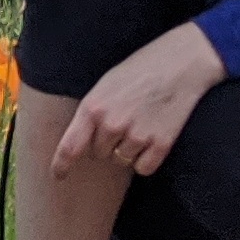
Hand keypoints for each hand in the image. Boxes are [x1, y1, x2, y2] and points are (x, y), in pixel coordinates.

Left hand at [51, 23, 225, 180]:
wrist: (181, 63)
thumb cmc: (140, 70)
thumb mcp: (106, 84)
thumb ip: (92, 112)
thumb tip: (83, 140)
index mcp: (93, 107)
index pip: (70, 146)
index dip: (62, 165)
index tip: (58, 176)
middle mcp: (112, 125)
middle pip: (98, 154)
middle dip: (106, 142)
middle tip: (124, 119)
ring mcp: (137, 136)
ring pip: (121, 161)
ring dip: (127, 149)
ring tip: (141, 122)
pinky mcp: (161, 144)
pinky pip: (144, 168)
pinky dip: (146, 159)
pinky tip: (152, 136)